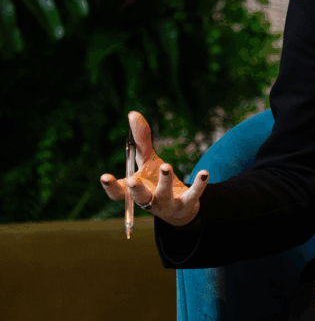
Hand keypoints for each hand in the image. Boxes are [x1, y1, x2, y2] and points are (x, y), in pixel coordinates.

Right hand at [99, 110, 208, 226]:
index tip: (105, 177)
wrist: (179, 207)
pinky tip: (204, 173)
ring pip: (164, 195)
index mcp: (134, 191)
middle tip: (133, 180)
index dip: (111, 187)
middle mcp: (148, 200)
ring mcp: (167, 204)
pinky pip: (193, 194)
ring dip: (165, 182)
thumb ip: (140, 140)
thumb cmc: (155, 180)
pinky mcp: (187, 203)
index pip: (118, 193)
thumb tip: (133, 113)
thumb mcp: (148, 160)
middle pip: (140, 197)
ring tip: (166, 166)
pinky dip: (199, 184)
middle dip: (136, 190)